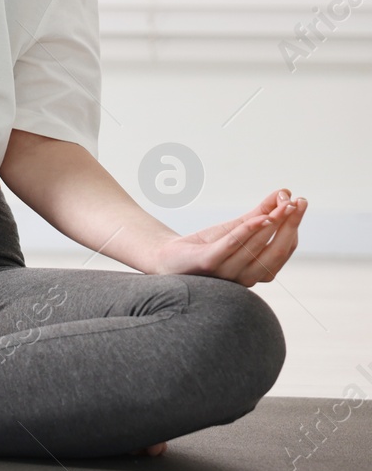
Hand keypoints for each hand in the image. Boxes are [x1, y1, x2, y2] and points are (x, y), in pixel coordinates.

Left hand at [150, 189, 305, 285]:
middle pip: (275, 252)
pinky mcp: (207, 264)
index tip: (300, 202)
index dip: (293, 226)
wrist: (168, 256)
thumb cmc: (207, 244)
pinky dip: (246, 233)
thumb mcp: (237, 227)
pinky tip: (259, 218)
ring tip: (283, 205)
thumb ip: (260, 213)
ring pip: (255, 249)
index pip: (283, 249)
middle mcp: (247, 277)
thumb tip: (285, 193)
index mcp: (258, 271)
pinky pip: (230, 248)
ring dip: (271, 226)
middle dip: (289, 225)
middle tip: (299, 202)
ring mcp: (227, 273)